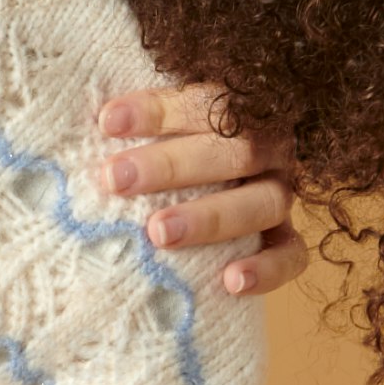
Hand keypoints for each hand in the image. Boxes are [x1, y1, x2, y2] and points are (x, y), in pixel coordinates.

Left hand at [95, 82, 307, 298]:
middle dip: (170, 166)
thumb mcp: (163, 124)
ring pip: (262, 202)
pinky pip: (292, 255)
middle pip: (233, 151)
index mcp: (242, 109)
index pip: (205, 101)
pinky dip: (267, 269)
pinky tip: (231, 282)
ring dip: (209, 217)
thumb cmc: (172, 149)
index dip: (158, 110)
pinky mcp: (287, 238)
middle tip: (115, 180)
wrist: (218, 184)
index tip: (108, 121)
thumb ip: (135, 118)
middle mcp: (267, 149)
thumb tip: (91, 118)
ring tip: (158, 234)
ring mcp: (281, 193)